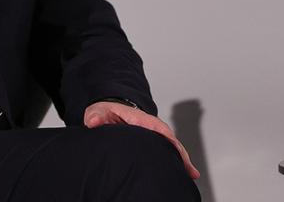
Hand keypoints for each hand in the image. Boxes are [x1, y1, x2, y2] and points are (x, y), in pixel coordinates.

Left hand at [83, 101, 200, 179]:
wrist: (106, 110)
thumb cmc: (105, 112)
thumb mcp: (98, 112)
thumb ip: (95, 116)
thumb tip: (92, 121)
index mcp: (140, 119)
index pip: (159, 128)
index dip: (169, 139)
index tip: (176, 150)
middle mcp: (151, 126)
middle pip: (170, 140)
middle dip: (181, 154)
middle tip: (190, 171)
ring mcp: (153, 134)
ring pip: (171, 146)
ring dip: (181, 159)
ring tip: (190, 174)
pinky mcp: (151, 142)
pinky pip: (166, 150)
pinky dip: (175, 160)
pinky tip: (183, 172)